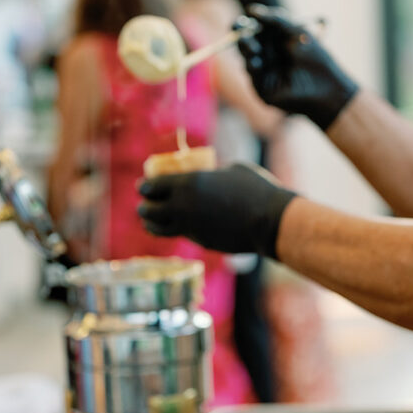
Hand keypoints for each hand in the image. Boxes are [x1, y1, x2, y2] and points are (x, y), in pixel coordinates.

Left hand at [137, 163, 296, 257]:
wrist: (270, 221)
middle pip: (149, 210)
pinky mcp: (201, 242)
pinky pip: (182, 235)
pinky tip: (180, 227)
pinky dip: (177, 231)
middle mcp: (182, 207)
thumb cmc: (256, 189)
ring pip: (158, 229)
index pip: (152, 186)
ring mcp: (190, 228)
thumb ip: (212, 174)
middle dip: (144, 207)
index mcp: (187, 184)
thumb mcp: (231, 171)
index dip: (144, 186)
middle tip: (145, 205)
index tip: (143, 186)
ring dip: (152, 224)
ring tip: (150, 221)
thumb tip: (207, 175)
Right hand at [237, 5, 358, 130]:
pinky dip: (251, 65)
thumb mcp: (296, 32)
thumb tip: (251, 10)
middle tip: (241, 32)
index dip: (242, 25)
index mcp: (272, 40)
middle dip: (241, 36)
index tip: (240, 21)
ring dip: (246, 49)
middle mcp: (265, 55)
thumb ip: (276, 20)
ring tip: (254, 48)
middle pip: (244, 43)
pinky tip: (256, 62)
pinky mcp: (262, 87)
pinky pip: (251, 75)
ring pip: (245, 57)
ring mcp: (263, 72)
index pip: (251, 29)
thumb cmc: (314, 57)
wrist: (326, 85)